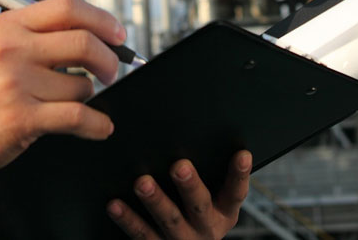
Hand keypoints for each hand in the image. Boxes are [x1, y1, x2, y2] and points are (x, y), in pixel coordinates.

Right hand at [0, 0, 124, 177]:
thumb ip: (41, 33)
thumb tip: (98, 34)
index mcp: (9, 25)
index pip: (67, 8)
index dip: (101, 19)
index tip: (118, 34)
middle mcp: (11, 50)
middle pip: (83, 42)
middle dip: (109, 58)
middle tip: (113, 70)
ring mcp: (15, 83)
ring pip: (82, 85)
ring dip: (88, 96)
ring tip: (73, 102)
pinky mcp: (21, 118)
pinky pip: (77, 116)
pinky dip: (98, 124)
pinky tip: (101, 126)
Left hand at [106, 150, 251, 238]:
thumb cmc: (198, 210)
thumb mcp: (214, 197)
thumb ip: (211, 172)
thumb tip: (199, 129)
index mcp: (224, 211)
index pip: (236, 192)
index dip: (240, 174)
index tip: (242, 154)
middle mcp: (206, 228)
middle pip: (199, 205)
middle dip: (189, 185)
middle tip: (179, 166)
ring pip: (169, 220)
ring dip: (156, 201)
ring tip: (143, 182)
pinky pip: (142, 235)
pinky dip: (128, 219)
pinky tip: (115, 205)